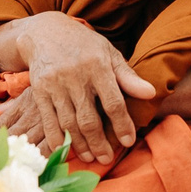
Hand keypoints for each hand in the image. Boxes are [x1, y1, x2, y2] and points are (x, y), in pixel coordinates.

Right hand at [0, 13, 156, 164]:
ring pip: (69, 123)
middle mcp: (76, 76)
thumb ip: (128, 76)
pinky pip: (49, 120)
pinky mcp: (39, 91)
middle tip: (107, 159)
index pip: (113, 102)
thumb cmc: (84, 45)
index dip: (122, 124)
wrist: (45, 32)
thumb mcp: (109, 54)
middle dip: (99, 143)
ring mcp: (55, 84)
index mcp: (98, 66)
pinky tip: (65, 150)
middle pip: (89, 118)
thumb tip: (151, 93)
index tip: (128, 141)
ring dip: (80, 144)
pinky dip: (56, 139)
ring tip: (90, 157)